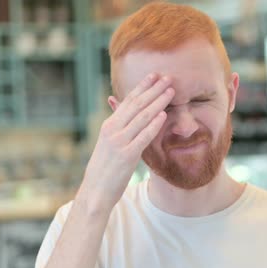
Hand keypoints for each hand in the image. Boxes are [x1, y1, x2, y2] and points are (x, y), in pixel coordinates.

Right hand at [78, 73, 173, 212]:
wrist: (95, 191)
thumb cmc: (104, 169)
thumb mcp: (108, 144)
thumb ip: (117, 128)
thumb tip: (122, 115)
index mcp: (109, 125)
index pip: (128, 101)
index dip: (142, 87)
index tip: (154, 75)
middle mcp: (112, 130)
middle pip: (137, 105)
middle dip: (153, 89)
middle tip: (167, 77)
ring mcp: (119, 142)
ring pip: (142, 117)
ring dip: (158, 102)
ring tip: (171, 91)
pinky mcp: (127, 156)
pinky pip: (143, 136)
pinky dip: (154, 125)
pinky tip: (164, 115)